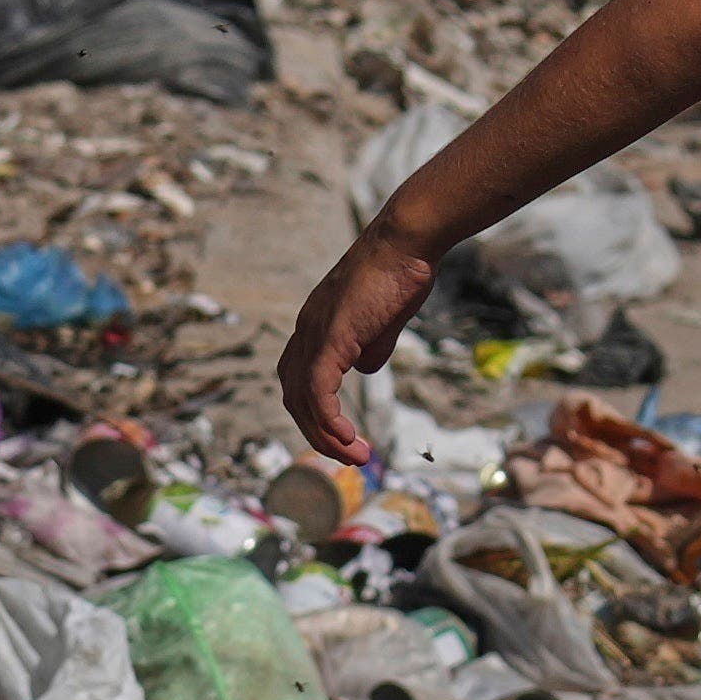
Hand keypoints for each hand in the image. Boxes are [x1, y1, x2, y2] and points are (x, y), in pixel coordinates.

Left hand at [275, 214, 446, 473]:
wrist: (406, 241)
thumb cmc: (401, 272)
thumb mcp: (384, 320)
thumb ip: (371, 346)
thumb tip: (366, 371)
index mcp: (315, 325)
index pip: (299, 379)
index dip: (315, 411)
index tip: (341, 435)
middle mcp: (305, 330)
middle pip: (294, 395)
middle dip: (317, 433)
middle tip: (347, 457)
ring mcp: (314, 333)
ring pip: (304, 399)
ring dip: (326, 436)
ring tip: (355, 457)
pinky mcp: (331, 338)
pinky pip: (319, 391)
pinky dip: (329, 421)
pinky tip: (349, 438)